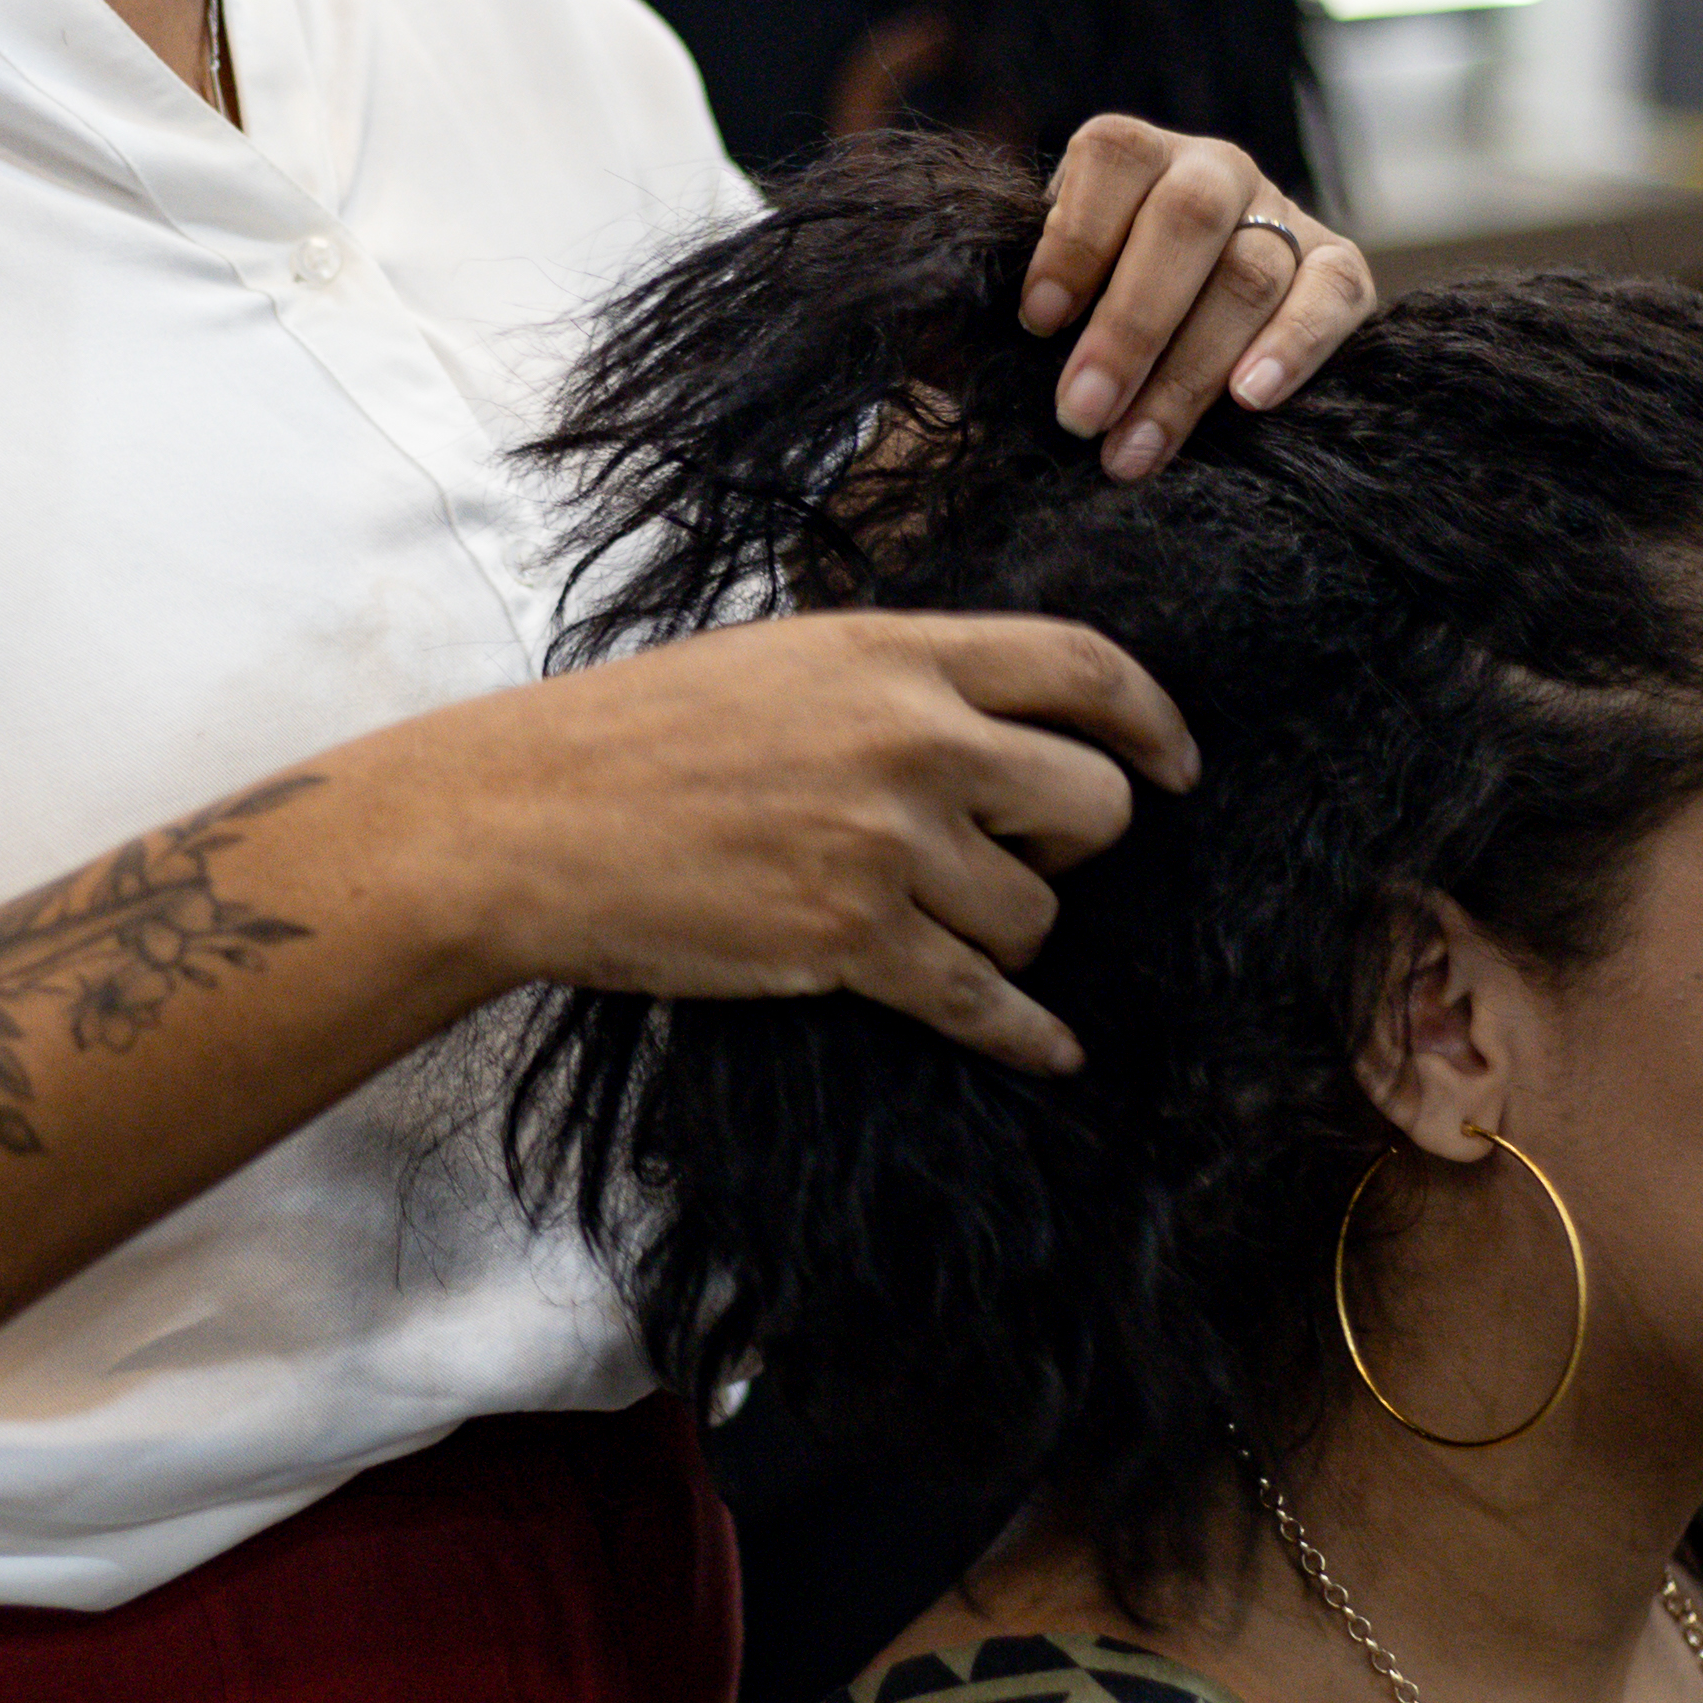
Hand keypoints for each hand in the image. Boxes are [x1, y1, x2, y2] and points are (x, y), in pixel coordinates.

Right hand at [445, 604, 1196, 1075]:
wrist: (526, 819)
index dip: (1152, 723)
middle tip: (1028, 855)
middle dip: (1078, 840)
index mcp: (897, 652)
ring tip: (943, 929)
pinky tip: (1050, 1050)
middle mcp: (912, 740)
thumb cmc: (636, 736)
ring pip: (1037, 913)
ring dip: (1009, 933)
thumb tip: (994, 718)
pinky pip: (984, 1003)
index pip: (1084, 668)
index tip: (1176, 765)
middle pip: (1093, 800)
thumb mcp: (784, 660)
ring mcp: (885, 844)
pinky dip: (1025, 1034)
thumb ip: (897, 678)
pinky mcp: (851, 944)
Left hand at [1014, 121, 1373, 480]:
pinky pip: (1332, 297)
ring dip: (1190, 370)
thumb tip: (931, 341)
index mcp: (1131, 156)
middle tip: (1081, 413)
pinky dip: (1293, 347)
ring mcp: (1282, 215)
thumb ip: (989, 313)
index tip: (1038, 321)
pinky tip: (1249, 400)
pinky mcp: (1338, 270)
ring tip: (1136, 448)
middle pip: (1187, 221)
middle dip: (1130, 326)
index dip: (1076, 235)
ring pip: (1251, 272)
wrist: (1175, 345)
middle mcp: (1211, 170)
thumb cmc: (1083, 323)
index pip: (1112, 159)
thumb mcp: (1032, 307)